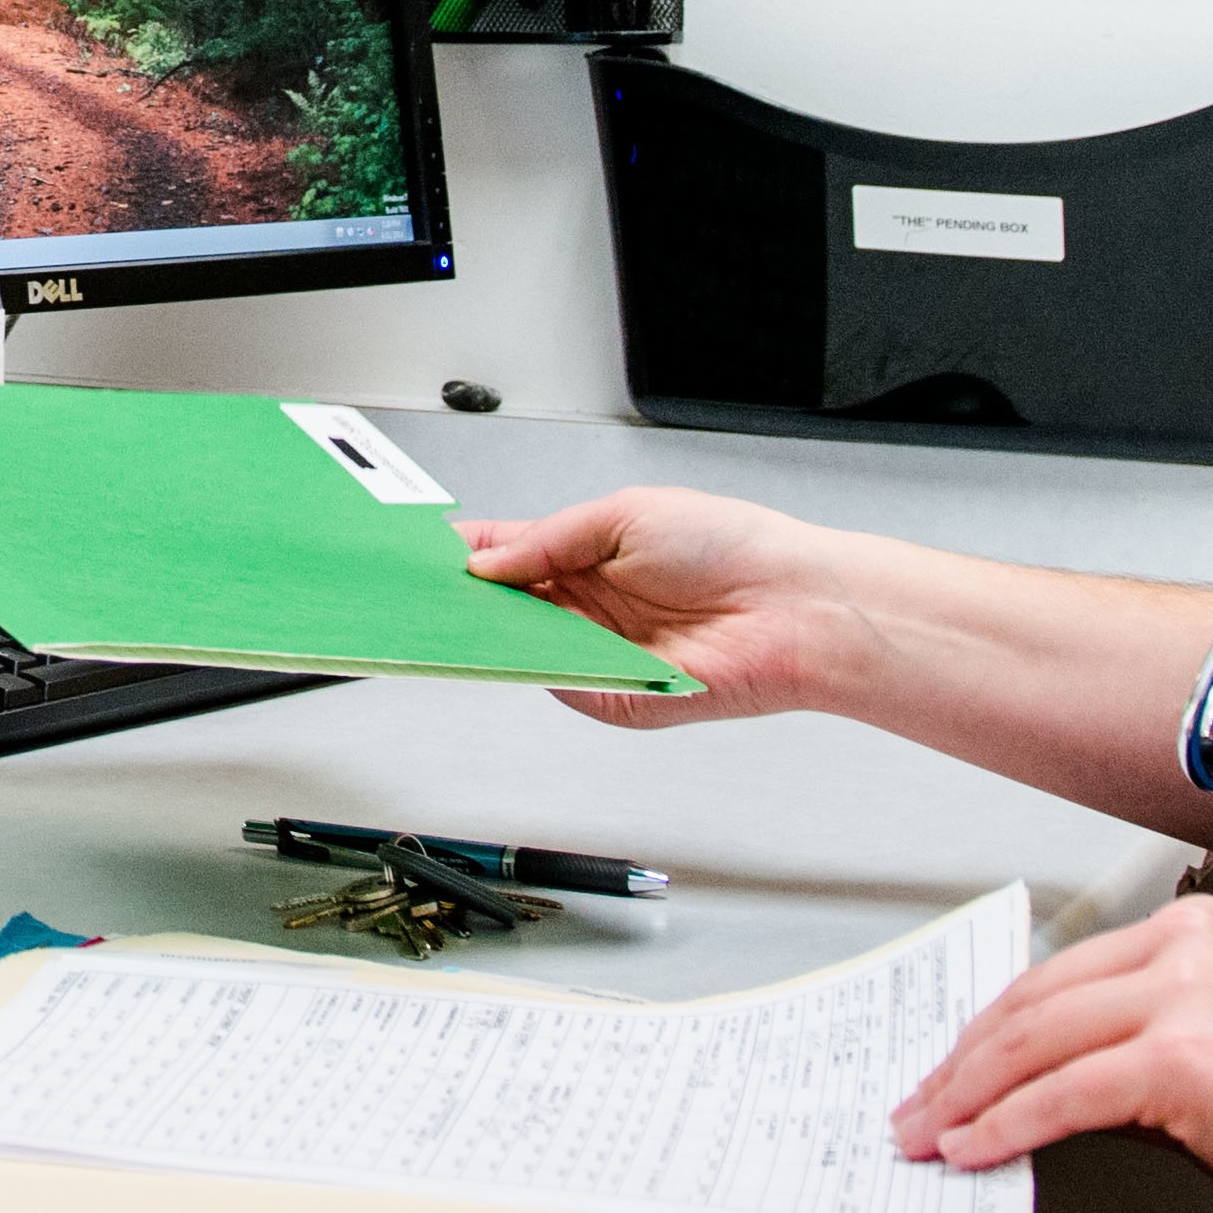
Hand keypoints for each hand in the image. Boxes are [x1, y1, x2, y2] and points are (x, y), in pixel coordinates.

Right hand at [457, 489, 849, 725]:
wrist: (790, 606)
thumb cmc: (731, 546)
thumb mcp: (625, 514)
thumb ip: (549, 539)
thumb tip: (488, 561)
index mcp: (586, 554)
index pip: (508, 554)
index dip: (467, 554)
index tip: (425, 555)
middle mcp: (588, 605)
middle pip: (505, 607)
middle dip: (465, 600)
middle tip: (422, 593)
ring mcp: (599, 652)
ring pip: (524, 649)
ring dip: (492, 635)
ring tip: (454, 616)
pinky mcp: (616, 697)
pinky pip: (560, 686)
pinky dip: (537, 670)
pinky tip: (520, 646)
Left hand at [894, 892, 1212, 1212]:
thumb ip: (1139, 1059)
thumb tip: (1049, 1098)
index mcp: (1196, 933)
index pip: (1059, 978)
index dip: (990, 1033)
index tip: (948, 1073)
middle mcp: (1185, 949)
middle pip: (1033, 1004)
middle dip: (960, 1065)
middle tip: (916, 1109)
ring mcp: (1184, 998)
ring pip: (1034, 1046)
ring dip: (965, 1099)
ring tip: (927, 1138)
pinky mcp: (1183, 1061)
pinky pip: (1062, 1097)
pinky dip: (1004, 1128)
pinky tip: (973, 1152)